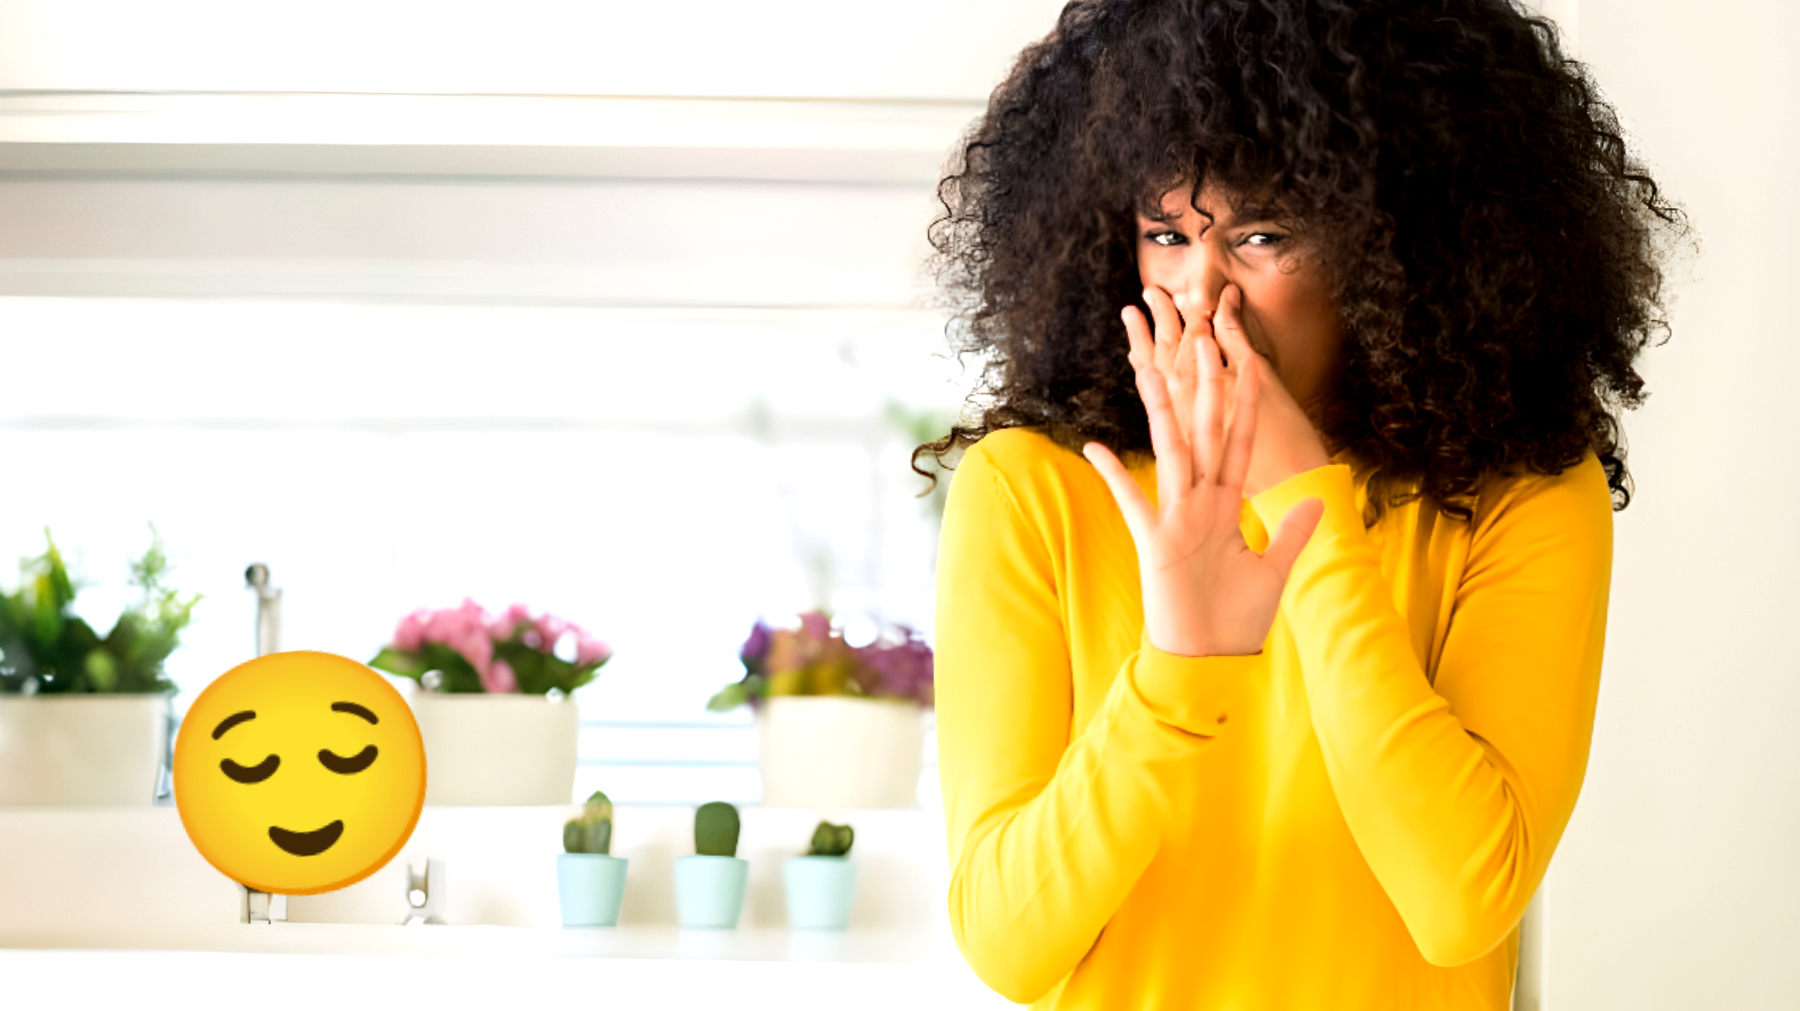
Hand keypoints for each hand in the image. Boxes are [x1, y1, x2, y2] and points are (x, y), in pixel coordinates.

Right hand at [1084, 309, 1322, 657]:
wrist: (1208, 658)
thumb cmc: (1236, 619)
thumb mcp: (1274, 571)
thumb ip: (1292, 534)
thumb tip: (1318, 500)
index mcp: (1226, 505)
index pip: (1239, 444)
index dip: (1246, 405)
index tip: (1250, 365)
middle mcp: (1199, 503)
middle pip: (1204, 435)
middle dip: (1205, 390)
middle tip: (1203, 341)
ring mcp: (1175, 519)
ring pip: (1170, 455)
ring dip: (1164, 414)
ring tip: (1153, 372)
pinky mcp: (1154, 542)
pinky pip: (1133, 502)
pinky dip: (1116, 476)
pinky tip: (1096, 447)